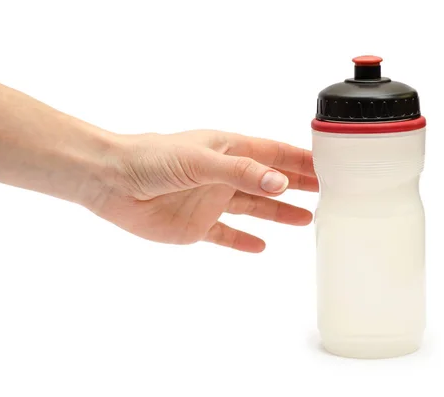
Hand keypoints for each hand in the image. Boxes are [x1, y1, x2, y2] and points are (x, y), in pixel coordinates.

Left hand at [87, 130, 317, 252]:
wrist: (110, 181)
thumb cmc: (150, 158)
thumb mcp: (200, 160)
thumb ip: (241, 172)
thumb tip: (281, 183)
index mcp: (228, 150)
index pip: (275, 153)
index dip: (301, 160)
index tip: (332, 165)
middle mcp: (224, 175)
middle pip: (270, 180)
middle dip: (299, 185)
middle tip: (330, 192)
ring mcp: (211, 201)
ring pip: (254, 207)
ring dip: (279, 212)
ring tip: (306, 219)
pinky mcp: (196, 225)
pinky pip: (226, 234)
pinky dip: (243, 240)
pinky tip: (260, 246)